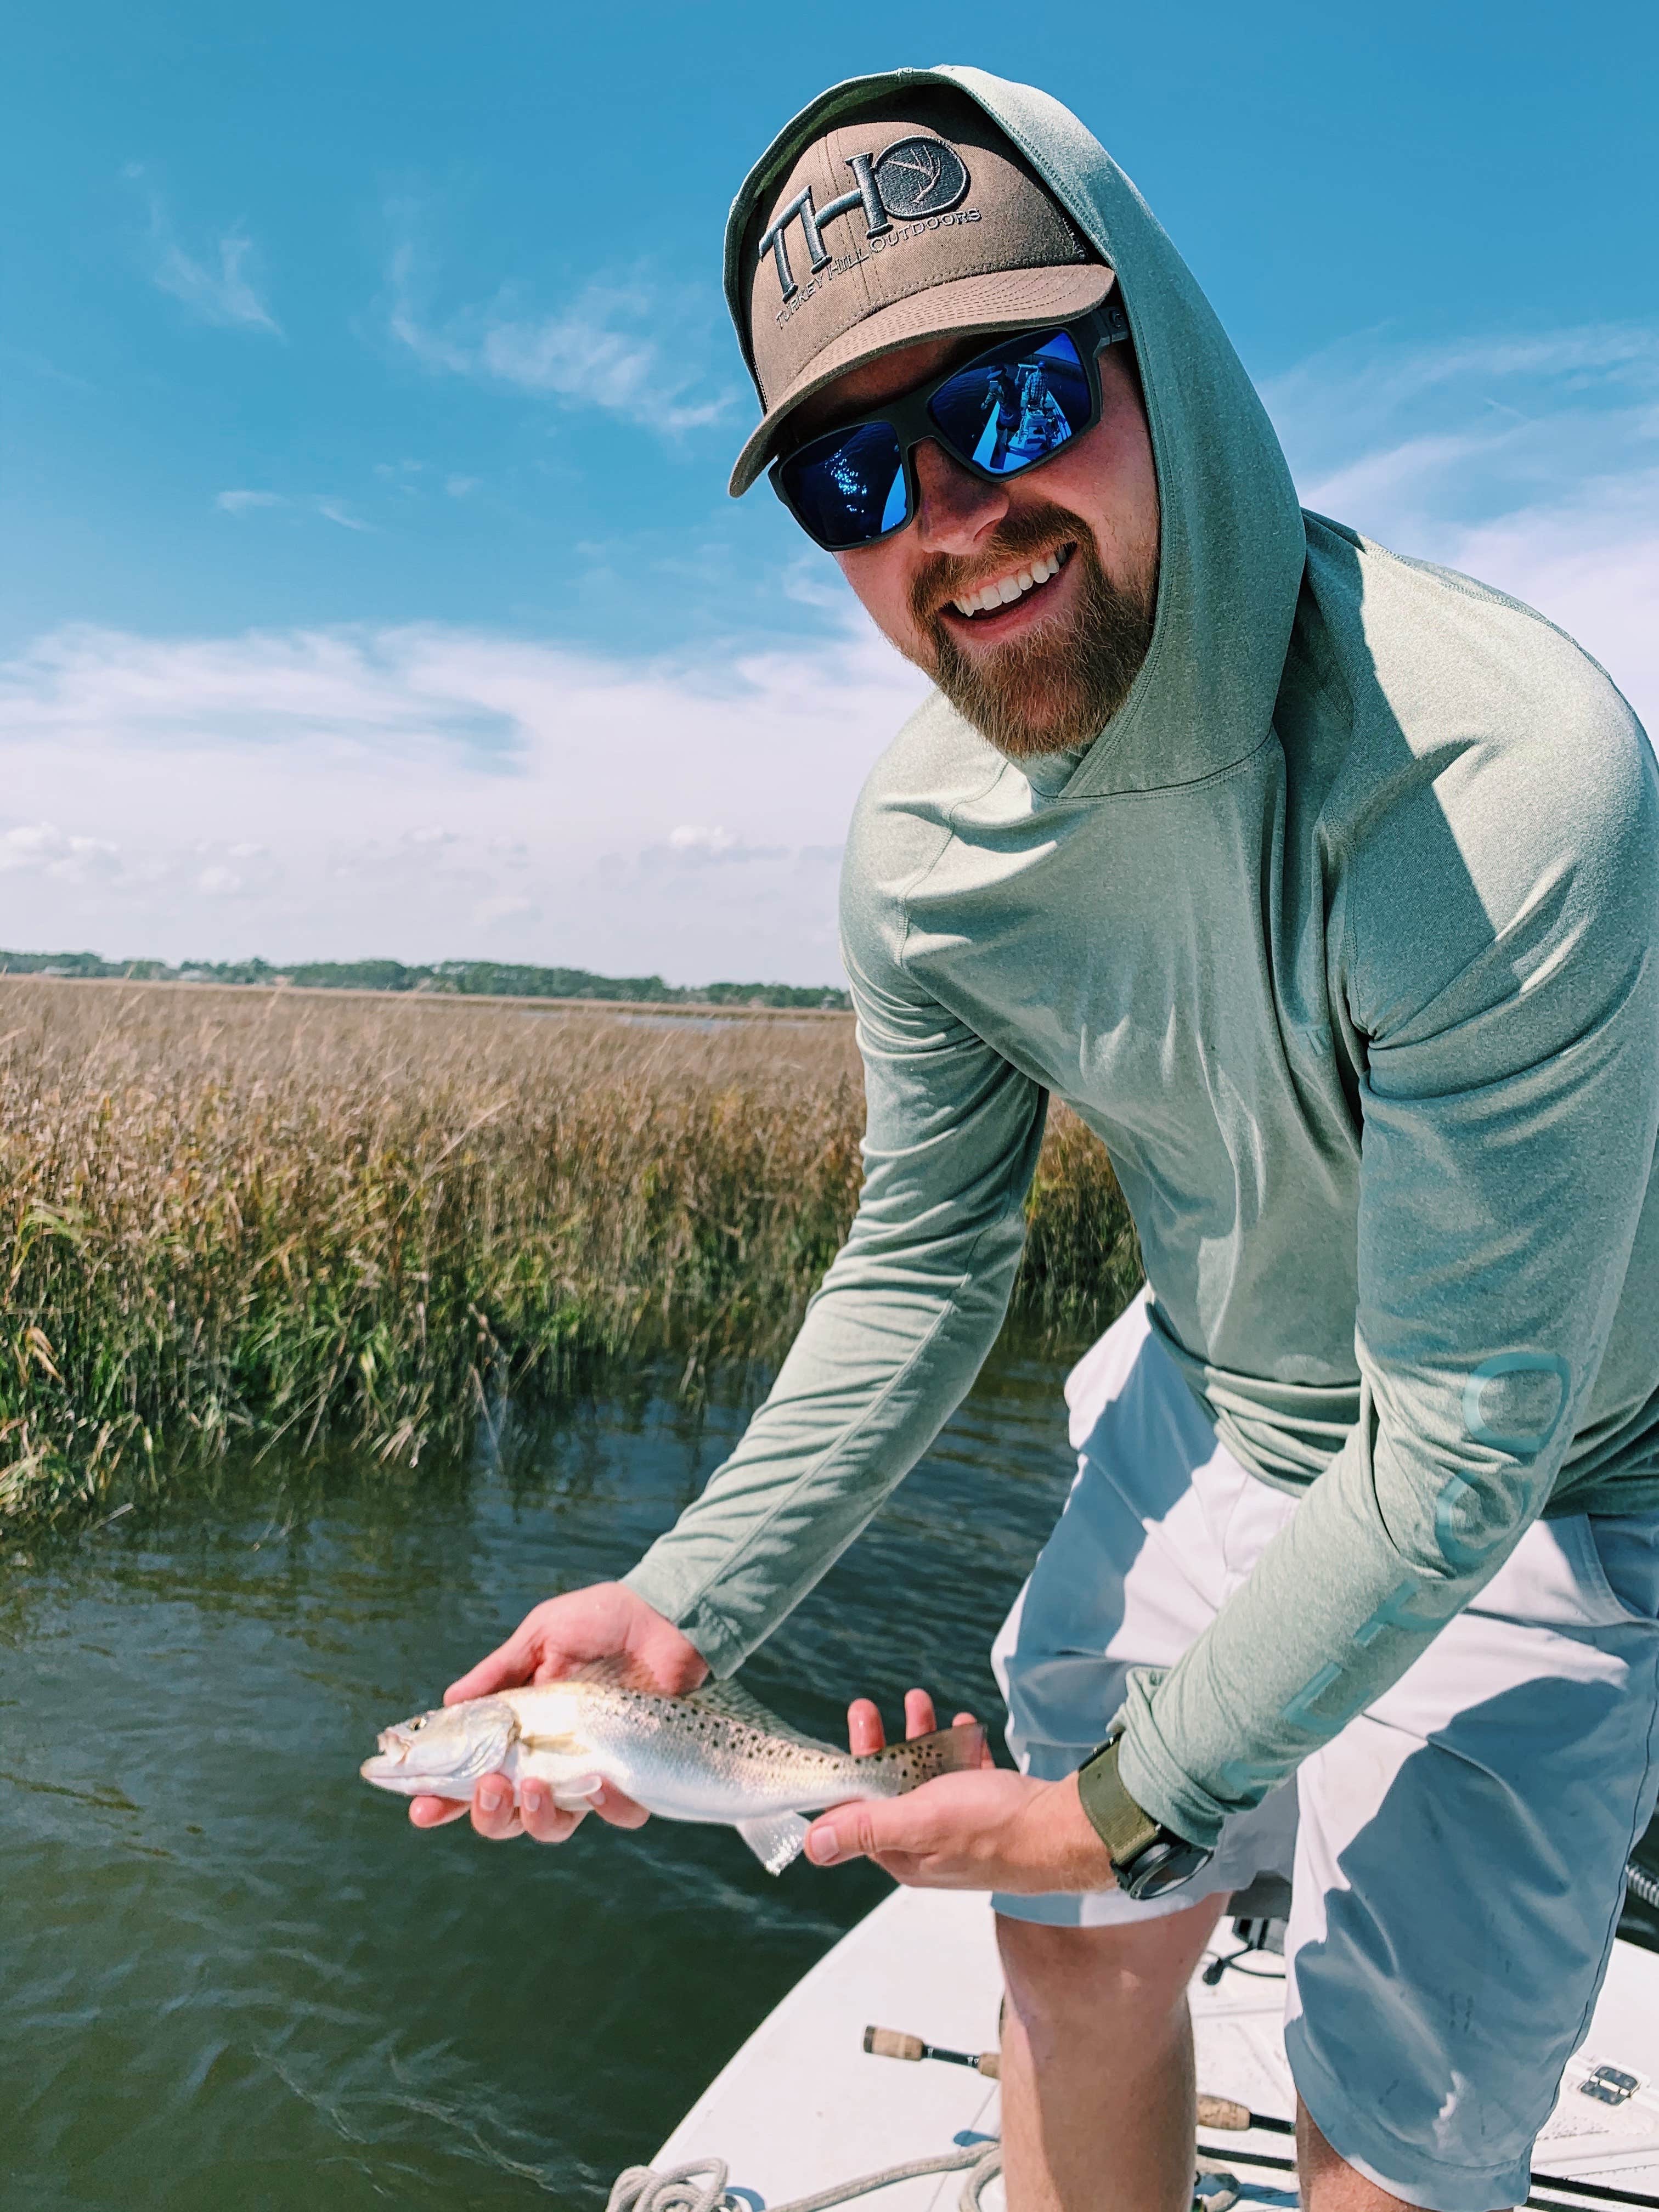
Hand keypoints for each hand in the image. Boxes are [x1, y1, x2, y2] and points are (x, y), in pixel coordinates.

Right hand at [410, 1581, 707, 1845]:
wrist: (664, 1613)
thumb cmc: (601, 1620)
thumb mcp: (542, 1636)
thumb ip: (498, 1673)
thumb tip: (446, 1703)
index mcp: (522, 1728)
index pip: (474, 1774)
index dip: (444, 1799)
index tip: (420, 1810)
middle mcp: (551, 1758)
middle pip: (507, 1814)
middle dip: (487, 1814)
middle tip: (488, 1787)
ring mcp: (592, 1770)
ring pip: (555, 1826)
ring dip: (535, 1817)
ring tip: (534, 1786)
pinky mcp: (635, 1774)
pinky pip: (620, 1814)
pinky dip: (608, 1808)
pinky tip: (600, 1783)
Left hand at [804, 1689, 1115, 1893]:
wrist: (1066, 1831)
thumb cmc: (994, 1829)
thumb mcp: (921, 1822)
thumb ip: (866, 1828)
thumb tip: (811, 1846)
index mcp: (906, 1855)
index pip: (860, 1816)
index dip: (848, 1774)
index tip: (843, 1736)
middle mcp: (930, 1846)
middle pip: (891, 1791)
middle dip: (879, 1746)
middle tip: (866, 1707)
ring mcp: (963, 1829)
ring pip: (928, 1778)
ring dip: (918, 1738)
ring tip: (916, 1702)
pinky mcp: (992, 1812)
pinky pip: (965, 1776)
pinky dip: (958, 1748)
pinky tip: (961, 1725)